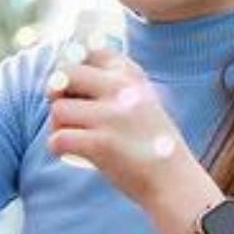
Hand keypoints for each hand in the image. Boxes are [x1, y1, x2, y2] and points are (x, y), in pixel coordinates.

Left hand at [47, 49, 192, 206]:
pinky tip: (68, 154)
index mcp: (132, 77)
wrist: (176, 183)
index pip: (91, 50)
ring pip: (58, 109)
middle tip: (66, 114)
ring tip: (74, 138)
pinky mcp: (101, 144)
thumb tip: (57, 79)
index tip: (78, 88)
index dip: (76, 67)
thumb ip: (115, 87)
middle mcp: (122, 89)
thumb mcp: (144, 103)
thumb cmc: (154, 147)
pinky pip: (58, 138)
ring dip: (57, 125)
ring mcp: (111, 116)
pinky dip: (57, 147)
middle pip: (66, 73)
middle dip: (57, 93)